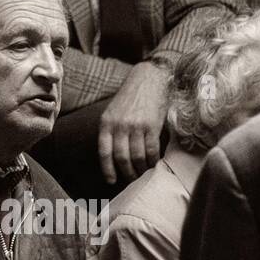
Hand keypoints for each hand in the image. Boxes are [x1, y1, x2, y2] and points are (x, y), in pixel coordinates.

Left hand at [97, 60, 169, 184]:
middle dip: (126, 172)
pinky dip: (153, 160)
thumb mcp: (113, 111)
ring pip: (137, 156)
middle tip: (132, 180)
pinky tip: (154, 165)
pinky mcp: (152, 126)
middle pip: (121, 157)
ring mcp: (136, 126)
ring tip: (144, 174)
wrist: (149, 78)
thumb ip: (111, 130)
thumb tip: (113, 155)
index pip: (104, 151)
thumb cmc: (130, 97)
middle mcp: (119, 125)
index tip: (111, 180)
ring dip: (141, 169)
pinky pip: (152, 150)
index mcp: (106, 122)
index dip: (107, 169)